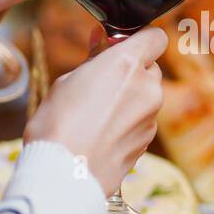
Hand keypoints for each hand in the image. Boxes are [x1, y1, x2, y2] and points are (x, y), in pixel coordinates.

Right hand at [23, 26, 166, 192]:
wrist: (63, 175)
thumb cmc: (57, 125)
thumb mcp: (67, 81)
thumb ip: (93, 59)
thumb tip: (102, 39)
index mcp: (128, 65)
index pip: (155, 37)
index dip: (140, 39)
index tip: (121, 46)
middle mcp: (148, 89)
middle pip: (150, 69)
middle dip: (131, 73)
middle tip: (101, 83)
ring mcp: (151, 118)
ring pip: (146, 97)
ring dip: (129, 99)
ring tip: (95, 114)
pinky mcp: (147, 142)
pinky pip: (141, 122)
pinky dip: (127, 123)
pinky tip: (101, 133)